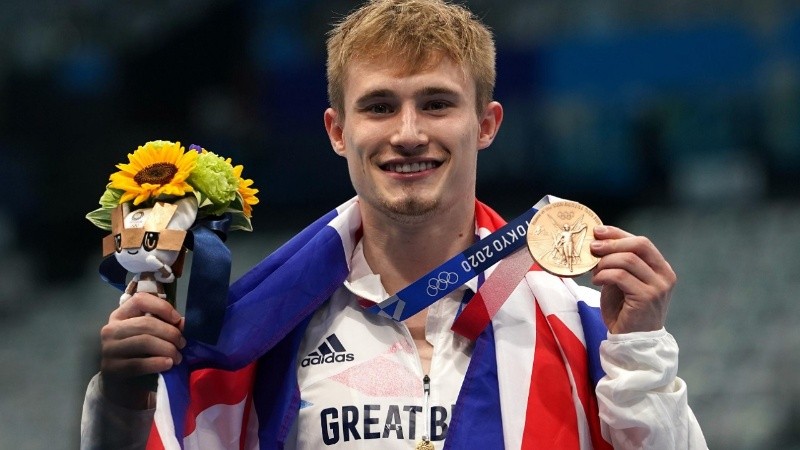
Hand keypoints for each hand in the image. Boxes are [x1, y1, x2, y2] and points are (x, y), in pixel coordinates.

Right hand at [99, 292, 184, 407]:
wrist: (123, 387)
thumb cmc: (141, 356)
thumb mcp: (153, 337)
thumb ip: (166, 327)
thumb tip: (184, 322)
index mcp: (121, 316)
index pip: (139, 300)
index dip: (161, 307)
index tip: (177, 319)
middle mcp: (111, 329)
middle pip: (145, 323)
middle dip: (170, 333)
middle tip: (183, 344)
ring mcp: (109, 349)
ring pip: (144, 342)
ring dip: (167, 349)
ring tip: (178, 357)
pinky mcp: (112, 369)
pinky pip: (139, 363)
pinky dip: (158, 363)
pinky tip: (168, 364)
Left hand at [590, 225, 674, 333]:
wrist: (633, 341)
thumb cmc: (625, 311)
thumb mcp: (622, 281)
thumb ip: (618, 263)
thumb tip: (597, 242)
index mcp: (661, 268)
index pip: (641, 241)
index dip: (618, 233)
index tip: (598, 231)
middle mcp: (664, 275)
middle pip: (639, 244)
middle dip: (612, 243)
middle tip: (592, 247)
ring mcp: (658, 287)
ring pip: (628, 260)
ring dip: (605, 262)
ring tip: (594, 272)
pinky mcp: (646, 298)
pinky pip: (621, 276)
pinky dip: (604, 275)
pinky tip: (597, 281)